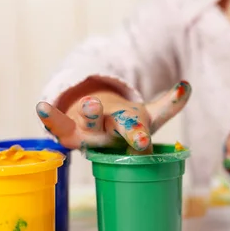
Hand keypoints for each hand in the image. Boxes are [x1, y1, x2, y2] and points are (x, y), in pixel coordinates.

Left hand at [35, 81, 190, 153]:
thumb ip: (169, 105)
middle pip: (116, 134)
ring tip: (91, 103)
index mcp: (131, 135)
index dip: (140, 141)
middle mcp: (110, 138)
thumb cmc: (127, 128)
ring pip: (90, 126)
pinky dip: (50, 117)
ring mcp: (88, 135)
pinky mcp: (68, 131)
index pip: (138, 139)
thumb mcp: (150, 116)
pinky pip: (59, 124)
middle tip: (132, 134)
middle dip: (121, 132)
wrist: (99, 140)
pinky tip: (41, 108)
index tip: (143, 143)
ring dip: (91, 114)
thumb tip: (188, 87)